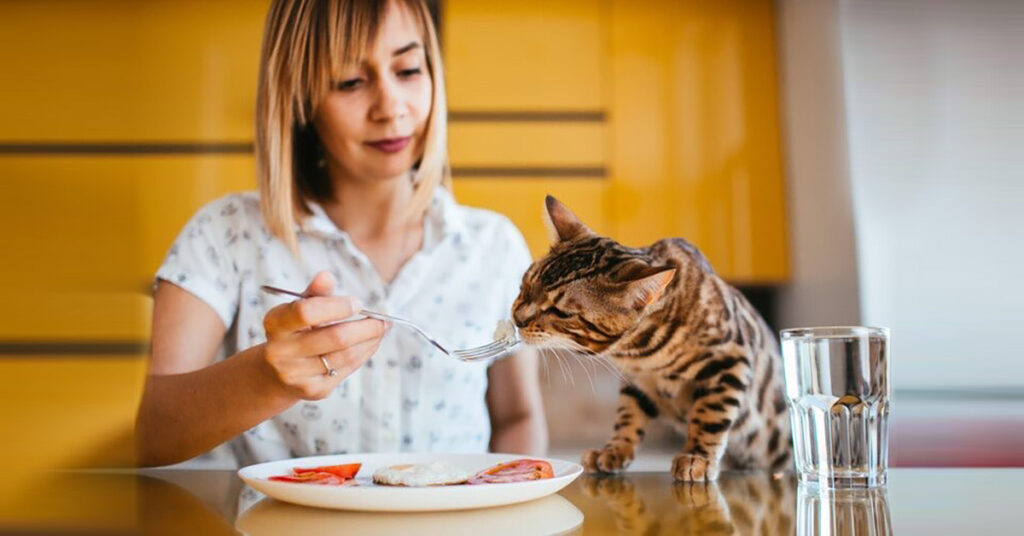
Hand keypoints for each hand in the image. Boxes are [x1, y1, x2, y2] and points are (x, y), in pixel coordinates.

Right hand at [260, 271, 385, 399]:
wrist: (276, 372)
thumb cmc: (295, 331)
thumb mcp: (299, 307)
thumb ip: (315, 292)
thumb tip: (326, 276)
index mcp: (276, 323)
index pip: (306, 312)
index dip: (337, 306)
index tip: (358, 303)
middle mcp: (281, 351)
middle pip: (335, 337)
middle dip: (366, 327)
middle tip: (383, 319)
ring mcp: (296, 374)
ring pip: (346, 355)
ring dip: (370, 341)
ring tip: (381, 329)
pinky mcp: (313, 390)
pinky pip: (347, 369)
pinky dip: (364, 354)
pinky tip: (370, 344)